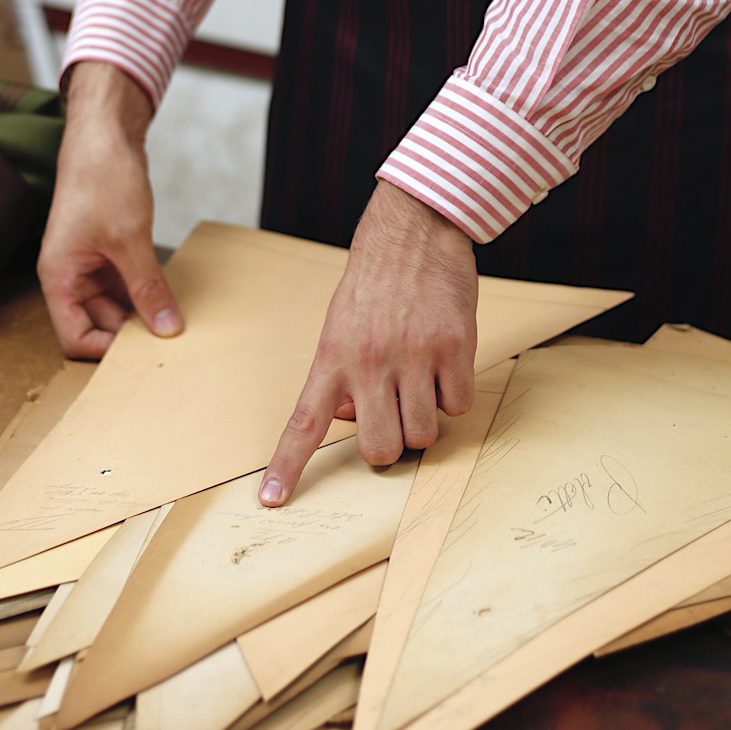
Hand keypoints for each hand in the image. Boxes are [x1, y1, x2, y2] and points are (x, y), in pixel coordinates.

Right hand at [37, 61, 181, 359]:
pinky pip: (125, 284)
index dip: (104, 350)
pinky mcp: (108, 250)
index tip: (141, 352)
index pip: (74, 337)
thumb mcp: (129, 240)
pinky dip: (146, 291)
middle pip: (96, 324)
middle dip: (129, 333)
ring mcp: (89, 263)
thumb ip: (147, 288)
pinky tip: (169, 295)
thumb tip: (166, 328)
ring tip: (174, 318)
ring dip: (141, 312)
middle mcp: (70, 275)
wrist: (104, 135)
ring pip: (114, 305)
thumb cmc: (101, 179)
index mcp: (59, 278)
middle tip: (168, 338)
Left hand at [259, 181, 477, 506]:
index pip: (304, 424)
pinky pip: (458, 405)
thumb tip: (354, 420)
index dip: (290, 467)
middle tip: (396, 417)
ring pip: (424, 434)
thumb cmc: (376, 281)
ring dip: (426, 419)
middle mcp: (370, 362)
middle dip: (392, 444)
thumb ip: (342, 374)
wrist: (415, 229)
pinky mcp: (453, 347)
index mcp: (333, 357)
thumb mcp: (341, 325)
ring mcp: (413, 356)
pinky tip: (445, 362)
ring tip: (422, 382)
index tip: (272, 500)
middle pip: (382, 449)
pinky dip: (453, 394)